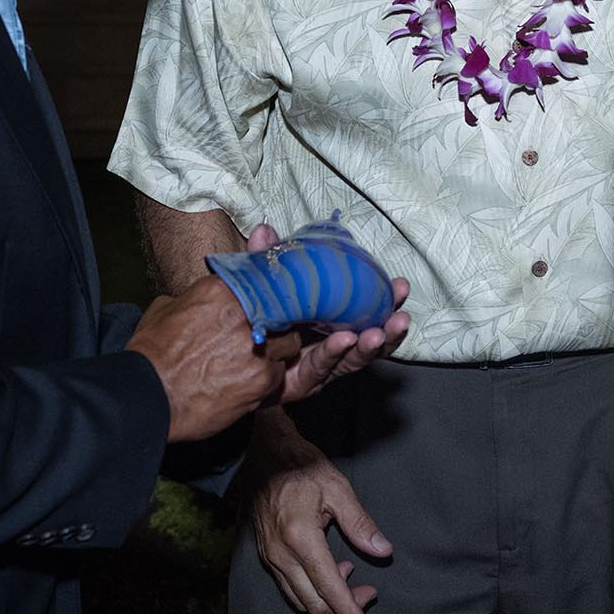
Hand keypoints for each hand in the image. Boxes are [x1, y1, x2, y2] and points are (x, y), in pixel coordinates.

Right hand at [127, 276, 301, 444]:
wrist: (146, 396)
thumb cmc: (150, 356)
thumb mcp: (164, 310)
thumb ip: (192, 299)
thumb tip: (198, 301)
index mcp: (221, 290)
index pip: (261, 283)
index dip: (265, 298)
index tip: (264, 306)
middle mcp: (244, 312)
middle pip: (282, 311)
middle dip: (276, 324)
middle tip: (264, 335)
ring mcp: (256, 346)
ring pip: (288, 343)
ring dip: (277, 352)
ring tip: (257, 361)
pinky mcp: (261, 377)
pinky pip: (279, 373)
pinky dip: (268, 379)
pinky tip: (250, 382)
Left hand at [225, 224, 417, 402]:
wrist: (213, 359)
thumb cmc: (243, 318)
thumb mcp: (259, 286)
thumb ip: (266, 261)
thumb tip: (265, 230)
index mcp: (326, 319)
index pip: (363, 308)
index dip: (384, 299)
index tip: (400, 286)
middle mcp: (326, 344)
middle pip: (367, 337)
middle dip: (388, 327)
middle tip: (400, 314)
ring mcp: (315, 365)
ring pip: (352, 358)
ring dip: (369, 346)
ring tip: (377, 333)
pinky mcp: (300, 383)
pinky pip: (321, 368)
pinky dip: (334, 354)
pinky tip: (345, 341)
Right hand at [244, 410, 391, 613]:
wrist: (264, 452)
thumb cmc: (301, 465)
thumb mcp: (337, 488)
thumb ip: (360, 523)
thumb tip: (384, 551)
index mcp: (300, 536)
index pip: (328, 586)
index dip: (348, 610)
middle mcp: (280, 553)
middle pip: (312, 602)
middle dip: (342, 608)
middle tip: (368, 591)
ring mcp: (270, 556)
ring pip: (299, 599)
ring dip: (326, 599)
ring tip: (350, 573)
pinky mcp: (266, 554)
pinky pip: (288, 587)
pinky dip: (311, 588)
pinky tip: (329, 567)